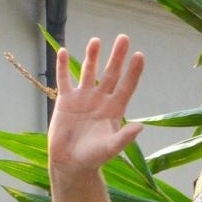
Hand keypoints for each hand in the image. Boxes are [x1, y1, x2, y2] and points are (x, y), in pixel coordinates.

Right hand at [48, 36, 145, 176]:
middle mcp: (100, 99)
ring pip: (88, 71)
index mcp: (114, 109)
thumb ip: (124, 138)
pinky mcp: (65, 100)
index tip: (139, 56)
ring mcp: (83, 98)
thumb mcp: (110, 149)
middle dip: (117, 56)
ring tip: (96, 40)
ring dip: (92, 56)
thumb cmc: (92, 158)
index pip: (126, 86)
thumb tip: (140, 127)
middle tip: (124, 38)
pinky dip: (62, 66)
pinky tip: (62, 51)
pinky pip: (64, 79)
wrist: (69, 164)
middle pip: (110, 73)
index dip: (133, 72)